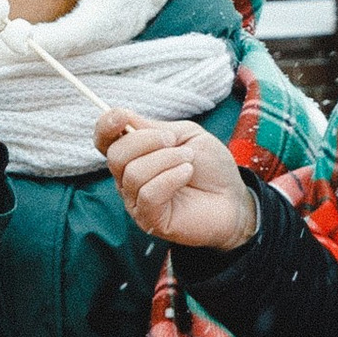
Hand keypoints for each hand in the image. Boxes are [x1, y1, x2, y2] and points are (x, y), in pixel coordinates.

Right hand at [98, 108, 258, 251]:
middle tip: (174, 142)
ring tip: (188, 161)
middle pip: (116, 155)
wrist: (233, 198)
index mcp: (134, 154)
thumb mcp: (184, 135)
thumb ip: (153, 128)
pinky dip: (171, 178)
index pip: (104, 140)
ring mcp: (136, 201)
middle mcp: (128, 178)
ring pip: (134, 174)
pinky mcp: (149, 220)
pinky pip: (148, 194)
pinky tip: (186, 175)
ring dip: (167, 160)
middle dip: (147, 141)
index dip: (106, 126)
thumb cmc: (210, 167)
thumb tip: (122, 117)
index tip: (122, 116)